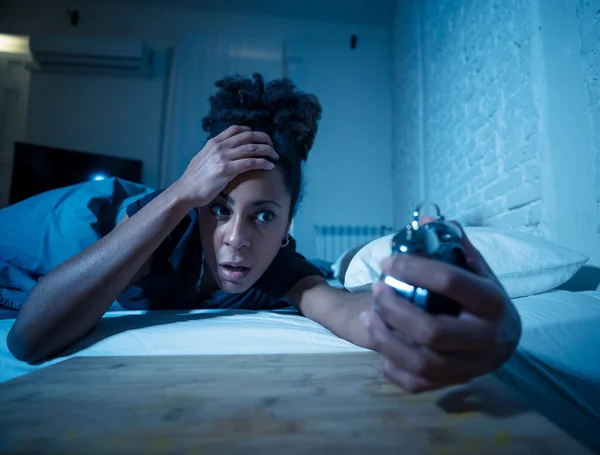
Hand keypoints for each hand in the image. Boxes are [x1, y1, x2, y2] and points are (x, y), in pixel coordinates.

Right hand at [174, 125, 277, 206]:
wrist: (185, 190)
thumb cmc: (194, 178)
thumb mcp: (203, 158)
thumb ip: (214, 153)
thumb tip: (224, 153)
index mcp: (214, 142)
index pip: (236, 129)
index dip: (251, 131)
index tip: (260, 137)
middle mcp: (219, 147)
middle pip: (248, 136)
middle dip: (264, 139)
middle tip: (273, 146)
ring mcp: (223, 157)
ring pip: (252, 148)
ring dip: (267, 151)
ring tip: (275, 156)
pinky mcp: (227, 170)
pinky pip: (250, 163)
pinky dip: (263, 163)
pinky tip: (270, 166)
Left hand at [363, 221, 521, 392]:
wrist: (502, 339)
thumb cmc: (481, 297)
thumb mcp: (476, 269)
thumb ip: (454, 245)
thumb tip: (427, 219)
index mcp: (492, 303)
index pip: (451, 282)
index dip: (414, 268)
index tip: (387, 261)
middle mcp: (486, 339)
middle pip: (432, 331)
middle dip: (396, 309)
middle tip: (377, 289)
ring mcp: (469, 367)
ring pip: (421, 363)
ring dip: (387, 339)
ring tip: (369, 317)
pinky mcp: (453, 383)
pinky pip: (417, 384)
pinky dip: (393, 366)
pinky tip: (381, 345)